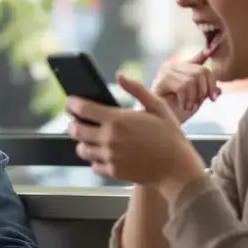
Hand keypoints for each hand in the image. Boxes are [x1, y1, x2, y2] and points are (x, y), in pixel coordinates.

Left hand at [67, 73, 204, 198]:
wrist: (177, 169)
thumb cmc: (170, 136)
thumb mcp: (158, 107)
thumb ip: (137, 89)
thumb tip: (120, 76)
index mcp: (118, 120)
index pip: (82, 108)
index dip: (72, 103)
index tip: (70, 102)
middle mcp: (109, 139)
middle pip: (76, 130)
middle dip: (74, 124)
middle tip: (78, 121)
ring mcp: (110, 157)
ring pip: (81, 149)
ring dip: (82, 142)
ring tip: (91, 138)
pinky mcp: (113, 172)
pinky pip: (93, 165)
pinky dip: (95, 159)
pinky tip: (104, 153)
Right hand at [153, 48, 220, 123]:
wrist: (159, 124)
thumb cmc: (175, 113)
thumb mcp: (195, 101)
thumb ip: (205, 93)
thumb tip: (220, 90)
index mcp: (183, 68)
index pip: (202, 64)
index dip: (212, 79)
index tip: (213, 97)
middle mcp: (174, 66)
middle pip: (201, 71)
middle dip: (204, 90)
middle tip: (198, 103)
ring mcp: (166, 72)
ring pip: (192, 80)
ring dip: (194, 97)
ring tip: (189, 106)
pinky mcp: (161, 81)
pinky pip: (182, 86)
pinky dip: (186, 99)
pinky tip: (182, 106)